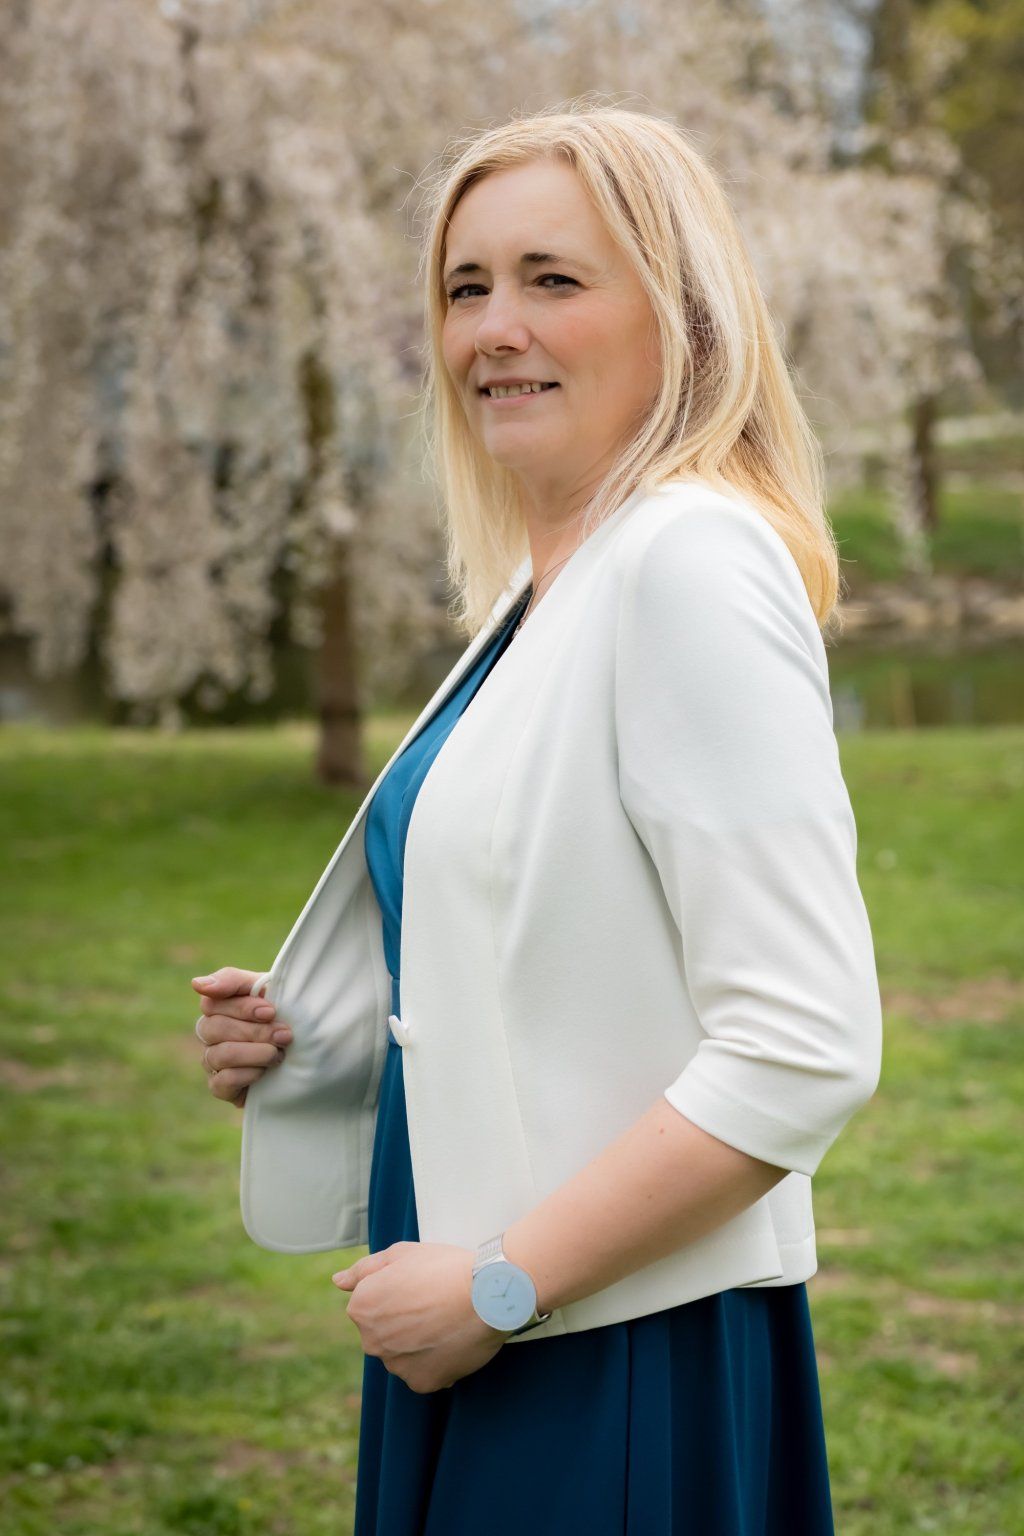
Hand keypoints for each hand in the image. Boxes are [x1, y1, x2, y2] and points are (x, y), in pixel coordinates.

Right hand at [190, 967, 292, 1108]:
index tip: (270, 1011)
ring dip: (255, 1053)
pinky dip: (248, 1075)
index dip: (241, 1008)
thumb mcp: (266, 988)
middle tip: (284, 1035)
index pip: (211, 1002)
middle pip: (215, 1028)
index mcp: (218, 1006)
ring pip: (220, 1054)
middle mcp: (209, 1032)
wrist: (307, 1051)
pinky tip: (265, 1071)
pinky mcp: (219, 1086)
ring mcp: (211, 1060)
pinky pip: (222, 1081)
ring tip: (279, 1053)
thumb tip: (196, 984)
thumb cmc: (284, 1013)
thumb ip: (232, 981)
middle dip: (255, 1032)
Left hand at [332, 1241, 505, 1393]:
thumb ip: (364, 1269)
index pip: (372, 1304)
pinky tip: (451, 1340)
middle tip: (434, 1302)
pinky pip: (423, 1372)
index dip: (399, 1292)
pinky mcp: (421, 1383)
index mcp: (362, 1308)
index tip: (420, 1286)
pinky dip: (435, 1361)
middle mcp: (371, 1341)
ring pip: (403, 1354)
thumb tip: (337, 1281)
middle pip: (385, 1332)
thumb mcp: (401, 1253)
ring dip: (418, 1343)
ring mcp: (396, 1365)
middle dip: (403, 1321)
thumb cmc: (443, 1268)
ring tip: (446, 1321)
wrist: (485, 1295)